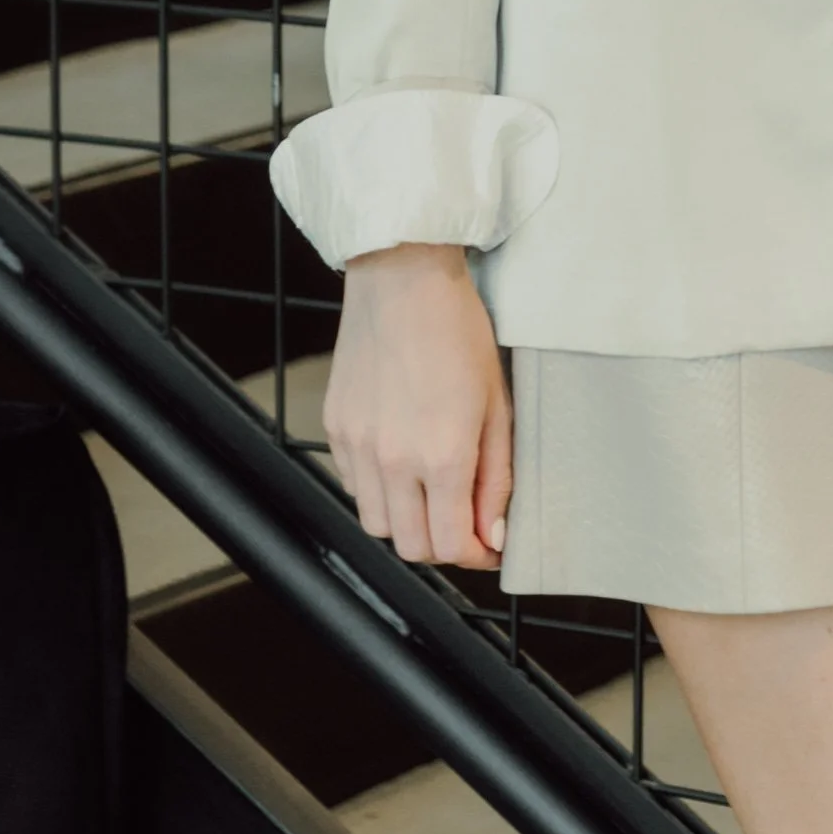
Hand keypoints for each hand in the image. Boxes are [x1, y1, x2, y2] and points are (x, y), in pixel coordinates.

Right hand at [323, 242, 511, 568]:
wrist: (403, 279)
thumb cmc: (459, 331)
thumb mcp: (497, 403)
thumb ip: (496, 476)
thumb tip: (493, 534)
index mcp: (442, 455)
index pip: (452, 544)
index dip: (477, 555)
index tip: (490, 546)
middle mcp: (393, 460)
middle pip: (411, 547)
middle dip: (443, 545)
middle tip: (465, 521)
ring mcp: (358, 446)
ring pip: (377, 525)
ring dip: (407, 523)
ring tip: (432, 492)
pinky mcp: (335, 429)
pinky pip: (354, 487)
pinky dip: (378, 491)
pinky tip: (401, 462)